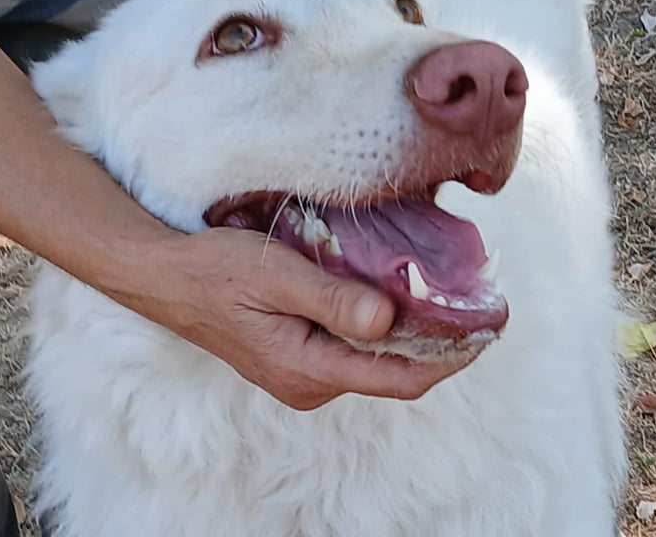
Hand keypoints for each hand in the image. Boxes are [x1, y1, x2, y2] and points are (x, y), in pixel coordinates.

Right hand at [101, 227, 473, 409]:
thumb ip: (333, 300)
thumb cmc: (216, 272)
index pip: (400, 378)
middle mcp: (312, 382)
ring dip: (416, 333)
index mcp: (308, 370)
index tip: (488, 328)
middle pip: (395, 372)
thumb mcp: (276, 277)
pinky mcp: (302, 356)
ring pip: (378, 360)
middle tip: (482, 306)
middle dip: (442, 344)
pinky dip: (388, 327)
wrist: (166, 279)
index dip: (451, 357)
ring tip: (454, 297)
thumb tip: (389, 319)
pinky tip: (406, 297)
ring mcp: (307, 373)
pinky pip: (358, 349)